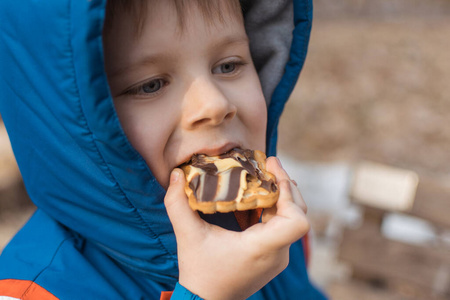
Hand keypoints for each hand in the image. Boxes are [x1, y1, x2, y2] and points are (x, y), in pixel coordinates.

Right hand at [164, 157, 308, 299]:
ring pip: (292, 218)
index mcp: (261, 248)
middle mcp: (277, 254)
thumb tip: (176, 173)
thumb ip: (177, 203)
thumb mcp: (186, 235)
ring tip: (263, 174)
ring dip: (280, 195)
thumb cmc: (198, 271)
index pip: (297, 222)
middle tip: (268, 163)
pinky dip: (273, 208)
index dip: (289, 193)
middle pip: (299, 213)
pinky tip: (256, 197)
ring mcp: (278, 257)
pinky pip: (282, 226)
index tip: (271, 172)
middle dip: (285, 185)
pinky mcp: (274, 257)